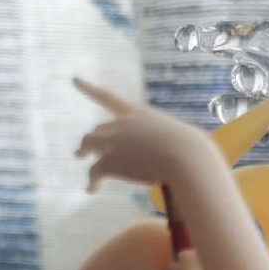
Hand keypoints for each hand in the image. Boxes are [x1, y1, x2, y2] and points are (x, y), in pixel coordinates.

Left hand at [73, 77, 217, 193]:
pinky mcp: (110, 161)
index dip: (89, 88)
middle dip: (93, 138)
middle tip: (85, 146)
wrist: (187, 158)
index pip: (108, 97)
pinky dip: (91, 181)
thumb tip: (188, 161)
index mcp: (138, 113)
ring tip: (80, 157)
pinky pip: (94, 171)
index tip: (73, 80)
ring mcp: (114, 141)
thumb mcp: (183, 141)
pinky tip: (91, 189)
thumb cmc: (194, 150)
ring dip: (84, 151)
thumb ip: (175, 146)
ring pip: (90, 145)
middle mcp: (122, 124)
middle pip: (100, 129)